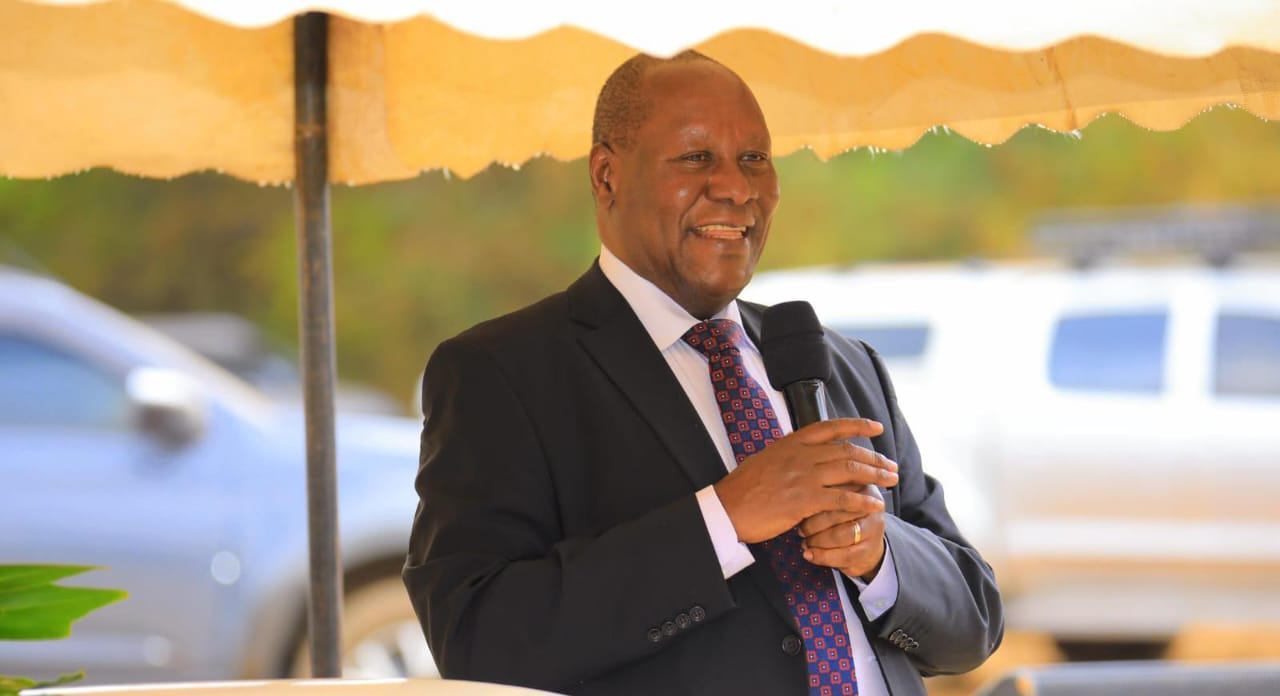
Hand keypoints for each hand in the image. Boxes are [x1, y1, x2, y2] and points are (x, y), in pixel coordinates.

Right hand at [714, 418, 898, 543]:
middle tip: (892, 466)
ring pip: (850, 470)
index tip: (876, 427)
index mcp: (791, 442)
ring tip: (891, 481)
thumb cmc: (744, 488)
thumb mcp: (766, 458)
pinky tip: (874, 504)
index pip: (830, 427)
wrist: (727, 508)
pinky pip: (842, 498)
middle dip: (875, 458)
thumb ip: (790, 454)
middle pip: (848, 451)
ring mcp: (803, 477)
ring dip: (876, 475)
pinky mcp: (805, 500)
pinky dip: (862, 500)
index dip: (857, 425)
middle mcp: (801, 455)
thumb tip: (805, 454)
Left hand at [798, 483, 887, 579]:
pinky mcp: (871, 548)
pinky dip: (824, 557)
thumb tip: (793, 494)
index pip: (834, 490)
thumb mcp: (834, 498)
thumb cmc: (841, 516)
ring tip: (805, 543)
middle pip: (837, 512)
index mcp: (859, 484)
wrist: (865, 543)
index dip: (813, 501)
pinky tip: (810, 555)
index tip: (796, 509)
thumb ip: (819, 492)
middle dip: (813, 524)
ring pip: (841, 535)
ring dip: (818, 541)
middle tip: (800, 530)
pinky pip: (845, 555)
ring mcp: (874, 526)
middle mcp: (871, 503)